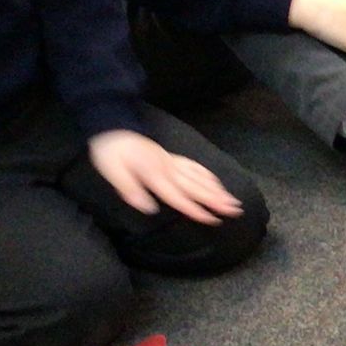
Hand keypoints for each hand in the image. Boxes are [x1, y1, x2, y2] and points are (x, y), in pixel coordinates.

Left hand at [87, 129, 244, 224]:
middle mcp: (168, 169)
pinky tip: (217, 183)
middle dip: (217, 200)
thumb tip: (149, 208)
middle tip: (236, 210)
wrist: (113, 125)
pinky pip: (194, 167)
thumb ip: (130, 189)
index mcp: (154, 175)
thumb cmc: (110, 152)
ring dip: (217, 190)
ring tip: (233, 201)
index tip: (213, 220)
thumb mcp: (112, 171)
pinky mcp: (172, 158)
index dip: (195, 209)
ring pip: (199, 178)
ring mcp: (172, 162)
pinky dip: (207, 175)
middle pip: (195, 187)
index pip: (178, 196)